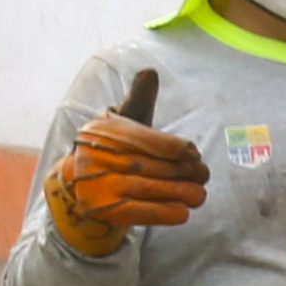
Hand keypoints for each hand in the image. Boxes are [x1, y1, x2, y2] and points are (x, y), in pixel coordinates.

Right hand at [45, 67, 208, 256]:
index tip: (193, 153)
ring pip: (148, 188)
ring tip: (200, 194)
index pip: (144, 138)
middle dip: (184, 171)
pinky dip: (165, 213)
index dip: (174, 147)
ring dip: (181, 193)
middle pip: (149, 165)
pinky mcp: (102, 210)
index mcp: (102, 130)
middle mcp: (95, 155)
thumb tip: (150, 72)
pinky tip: (184, 211)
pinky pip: (139, 212)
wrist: (81, 183)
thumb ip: (140, 99)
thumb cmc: (116, 146)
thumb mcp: (125, 119)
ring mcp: (96, 184)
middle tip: (204, 175)